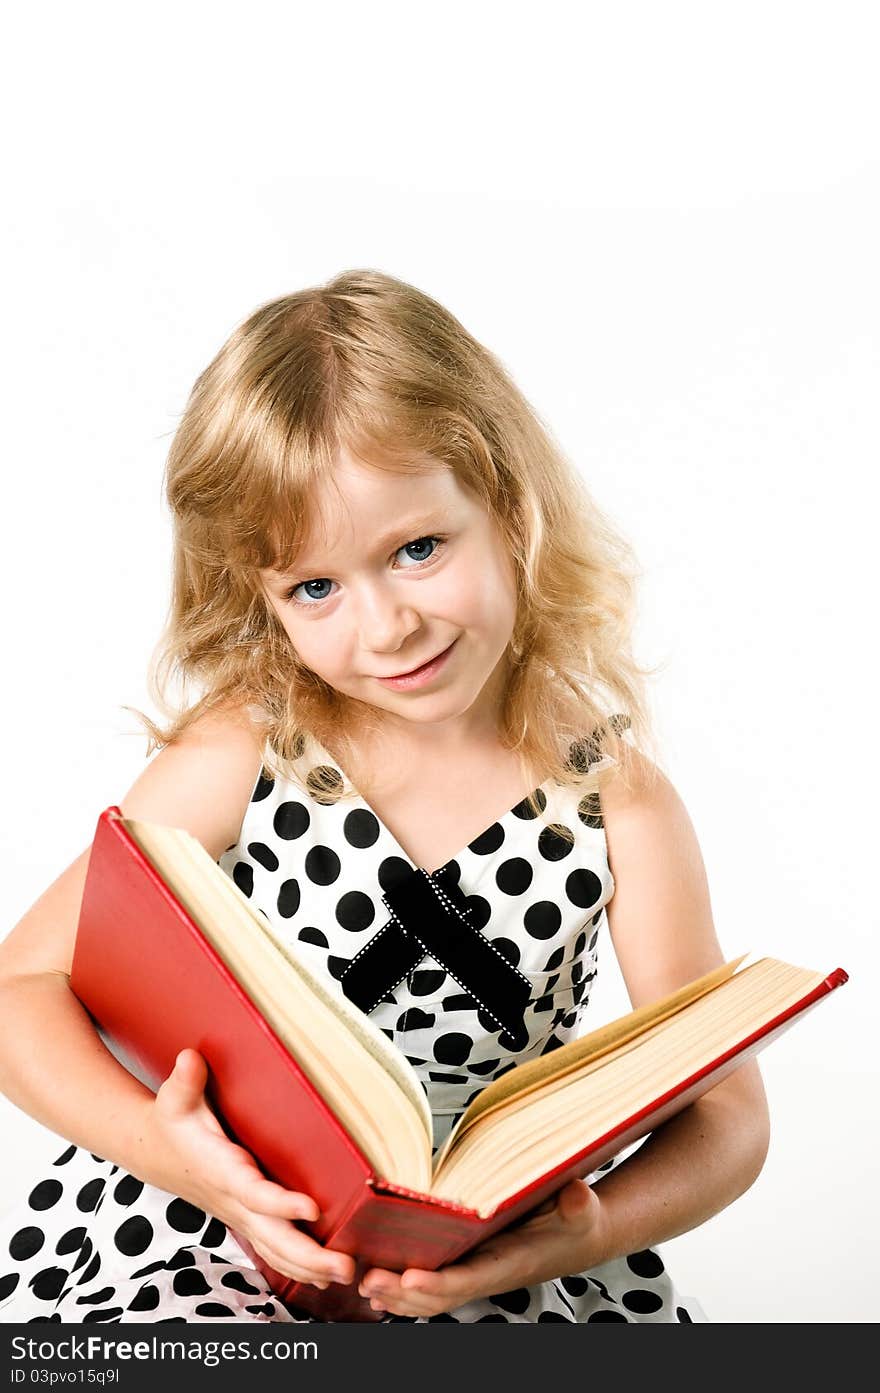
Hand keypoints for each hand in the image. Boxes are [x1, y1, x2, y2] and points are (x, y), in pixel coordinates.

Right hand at [145, 1048, 355, 1289]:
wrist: (154, 1150)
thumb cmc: (171, 1123)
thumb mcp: (173, 1099)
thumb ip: (185, 1081)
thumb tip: (190, 1060)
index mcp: (220, 1170)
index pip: (253, 1192)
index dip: (280, 1203)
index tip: (311, 1208)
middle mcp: (232, 1199)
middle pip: (271, 1235)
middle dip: (307, 1254)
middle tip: (343, 1265)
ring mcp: (239, 1214)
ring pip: (274, 1249)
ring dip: (309, 1266)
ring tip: (345, 1274)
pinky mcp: (245, 1219)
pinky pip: (272, 1249)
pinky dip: (297, 1267)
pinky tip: (324, 1277)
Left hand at [358, 1179, 604, 1317]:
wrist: (577, 1237)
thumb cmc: (577, 1223)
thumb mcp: (582, 1210)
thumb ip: (578, 1203)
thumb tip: (577, 1193)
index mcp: (509, 1263)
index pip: (469, 1280)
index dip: (439, 1283)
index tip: (410, 1278)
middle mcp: (487, 1273)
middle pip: (440, 1294)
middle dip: (404, 1292)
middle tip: (370, 1279)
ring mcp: (476, 1271)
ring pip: (431, 1293)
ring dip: (398, 1295)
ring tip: (365, 1283)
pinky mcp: (468, 1263)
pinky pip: (433, 1282)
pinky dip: (405, 1289)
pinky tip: (378, 1284)